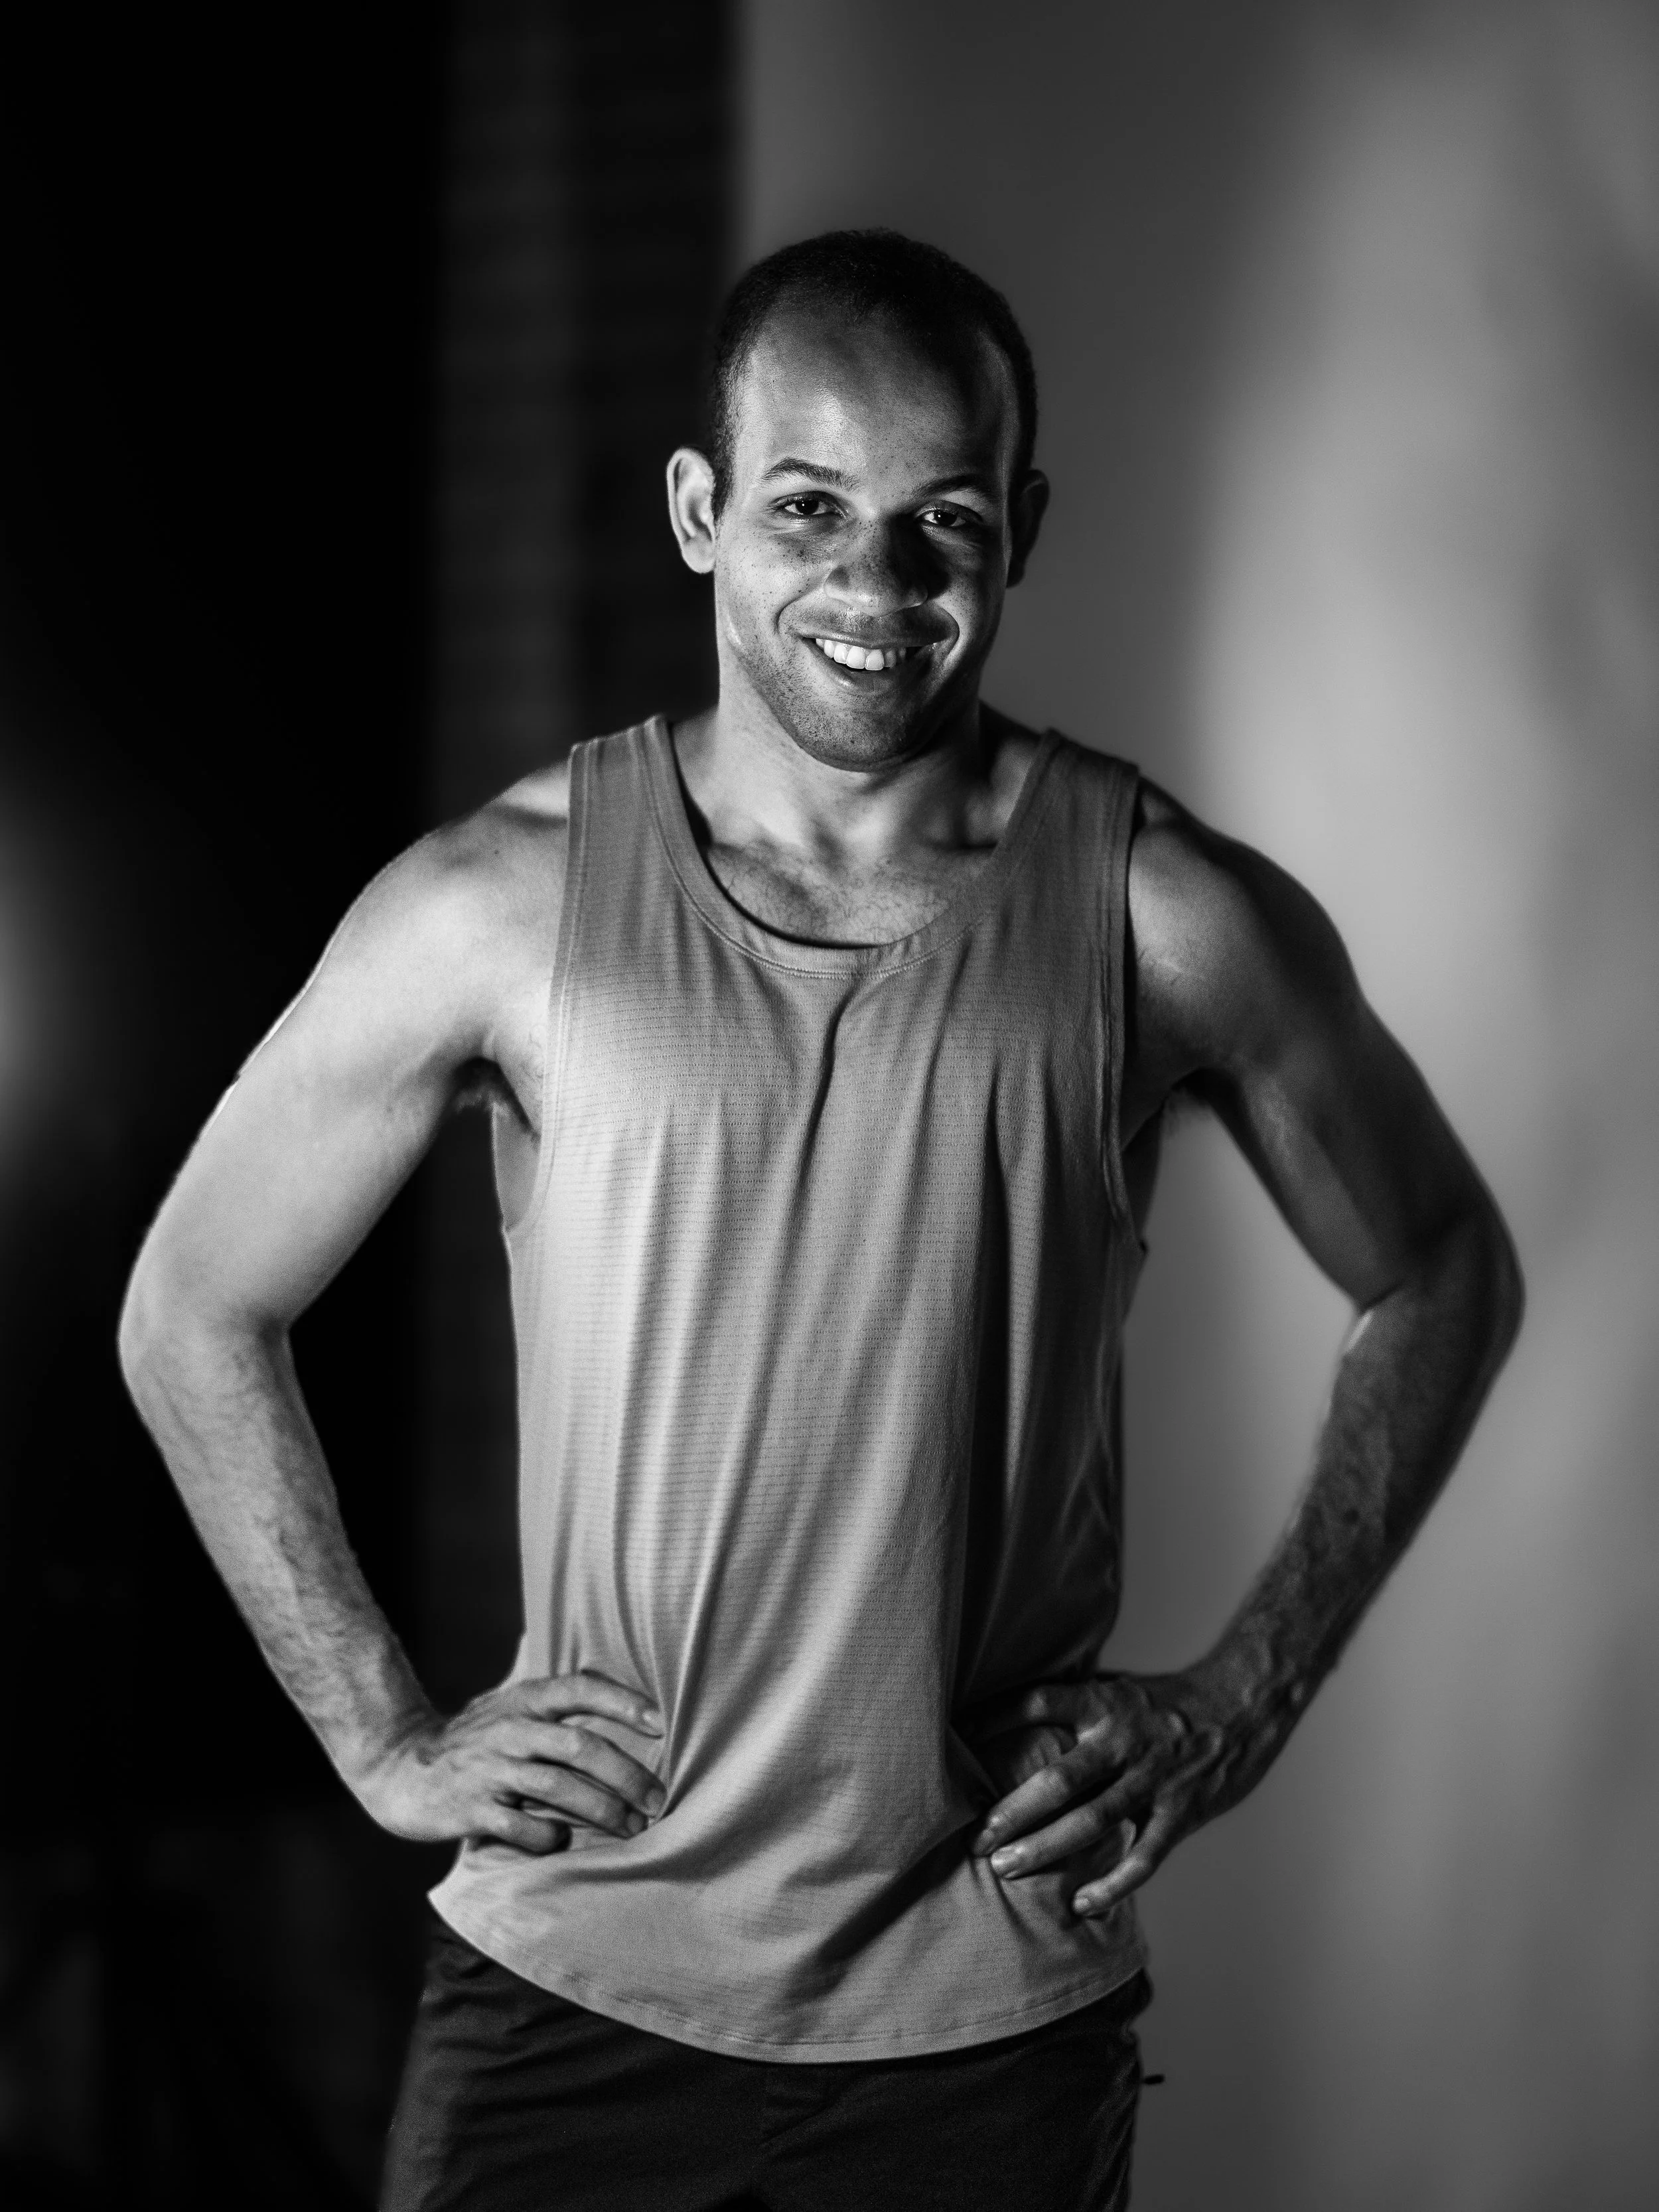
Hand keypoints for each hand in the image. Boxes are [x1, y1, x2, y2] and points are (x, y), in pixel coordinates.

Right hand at [357, 1672, 665, 1853]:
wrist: (398, 1767)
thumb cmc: (470, 1741)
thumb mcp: (507, 1705)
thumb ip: (552, 1697)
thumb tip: (604, 1673)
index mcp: (523, 1700)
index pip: (580, 1689)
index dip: (622, 1703)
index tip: (660, 1724)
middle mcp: (510, 1729)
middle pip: (579, 1745)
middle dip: (626, 1773)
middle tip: (657, 1798)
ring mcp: (489, 1769)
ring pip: (556, 1787)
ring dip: (602, 1810)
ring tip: (632, 1828)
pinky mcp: (469, 1808)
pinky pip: (520, 1826)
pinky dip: (549, 1837)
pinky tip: (565, 1842)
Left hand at [967, 1666, 1279, 1915]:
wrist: (1242, 1705)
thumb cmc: (1167, 1704)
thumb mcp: (1117, 1694)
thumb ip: (1073, 1714)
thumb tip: (1008, 1726)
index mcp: (1103, 1703)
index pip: (1037, 1703)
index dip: (994, 1718)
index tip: (956, 1738)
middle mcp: (1124, 1741)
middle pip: (1060, 1778)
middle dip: (1014, 1811)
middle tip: (978, 1838)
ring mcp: (1154, 1779)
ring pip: (1093, 1821)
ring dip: (1047, 1847)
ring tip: (1006, 1869)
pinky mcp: (1182, 1812)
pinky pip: (1144, 1857)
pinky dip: (1112, 1884)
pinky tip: (1081, 1904)